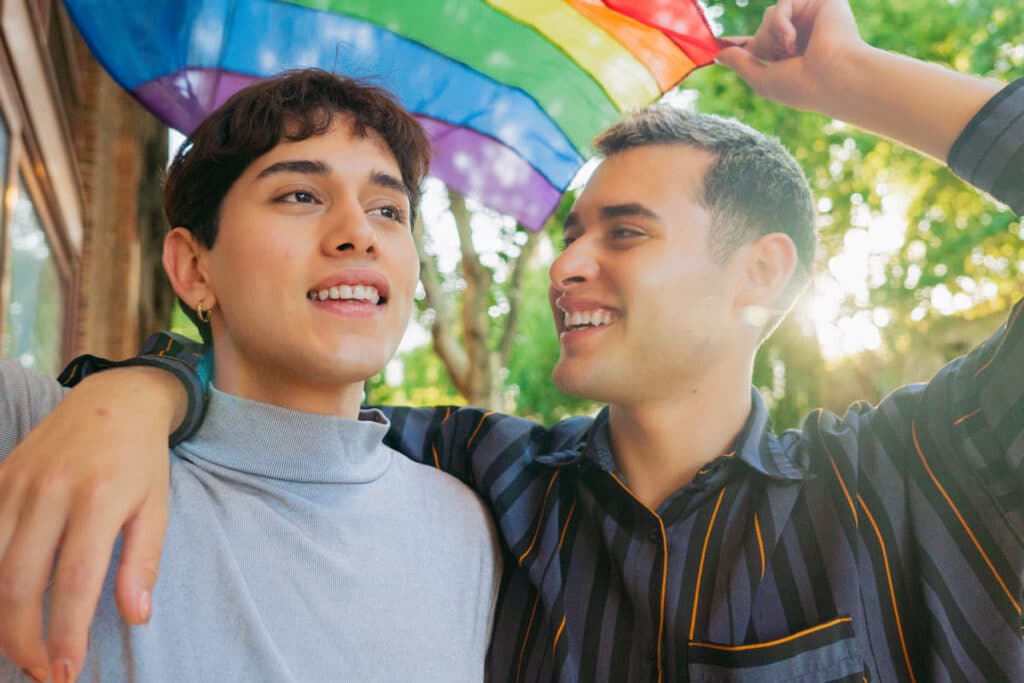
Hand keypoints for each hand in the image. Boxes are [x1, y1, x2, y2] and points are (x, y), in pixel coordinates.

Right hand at [0, 367, 182, 681]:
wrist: (114, 399)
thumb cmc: (141, 459)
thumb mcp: (157, 506)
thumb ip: (143, 562)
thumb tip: (136, 617)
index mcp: (100, 498)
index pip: (75, 580)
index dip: (67, 631)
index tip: (67, 669)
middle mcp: (52, 490)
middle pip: (20, 581)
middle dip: (23, 638)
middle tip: (41, 671)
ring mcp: (18, 484)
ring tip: (18, 648)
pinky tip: (0, 606)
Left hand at [715, 0, 865, 111]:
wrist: (832, 78)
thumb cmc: (801, 87)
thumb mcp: (762, 80)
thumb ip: (740, 64)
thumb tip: (718, 55)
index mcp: (791, 55)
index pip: (762, 42)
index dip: (741, 43)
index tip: (720, 43)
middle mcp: (802, 35)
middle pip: (761, 28)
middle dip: (762, 44)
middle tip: (780, 58)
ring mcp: (810, 17)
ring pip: (767, 15)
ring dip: (771, 37)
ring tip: (792, 51)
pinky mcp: (819, 1)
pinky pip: (780, 4)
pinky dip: (780, 24)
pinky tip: (793, 41)